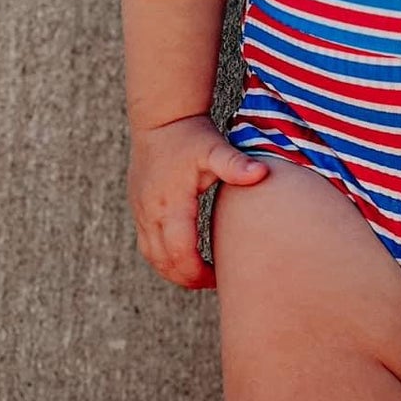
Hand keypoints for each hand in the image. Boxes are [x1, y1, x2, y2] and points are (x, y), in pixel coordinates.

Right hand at [126, 112, 269, 290]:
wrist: (161, 118)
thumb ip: (236, 164)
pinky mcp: (138, 208)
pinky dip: (163, 257)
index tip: (220, 276)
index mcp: (171, 204)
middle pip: (164, 263)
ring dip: (173, 271)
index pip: (181, 254)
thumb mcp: (215, 149)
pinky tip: (183, 256)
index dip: (199, 273)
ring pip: (152, 257)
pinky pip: (147, 244)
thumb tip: (262, 174)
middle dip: (187, 278)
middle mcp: (151, 212)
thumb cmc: (191, 135)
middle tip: (213, 282)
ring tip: (199, 274)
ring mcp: (141, 211)